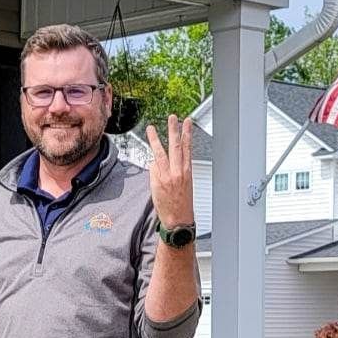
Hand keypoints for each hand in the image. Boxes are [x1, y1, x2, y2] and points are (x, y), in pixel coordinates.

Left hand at [145, 115, 194, 229]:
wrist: (178, 220)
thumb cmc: (181, 205)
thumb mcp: (184, 185)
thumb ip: (173, 170)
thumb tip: (159, 161)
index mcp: (187, 171)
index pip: (187, 148)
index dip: (187, 134)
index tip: (187, 123)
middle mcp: (178, 172)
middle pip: (176, 146)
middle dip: (174, 130)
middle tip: (173, 117)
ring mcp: (167, 176)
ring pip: (161, 153)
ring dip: (156, 139)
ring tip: (151, 128)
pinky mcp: (158, 182)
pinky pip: (153, 168)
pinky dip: (152, 164)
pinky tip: (150, 160)